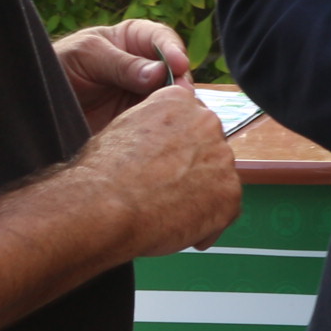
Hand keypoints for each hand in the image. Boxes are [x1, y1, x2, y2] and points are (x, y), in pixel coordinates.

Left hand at [53, 19, 192, 130]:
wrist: (35, 102)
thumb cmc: (59, 65)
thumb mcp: (87, 55)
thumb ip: (122, 64)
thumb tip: (160, 72)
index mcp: (134, 40)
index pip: (162, 40)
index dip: (174, 51)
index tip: (179, 65)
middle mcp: (145, 67)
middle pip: (175, 72)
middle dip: (180, 82)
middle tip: (181, 95)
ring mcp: (142, 96)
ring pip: (171, 100)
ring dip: (175, 107)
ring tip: (176, 116)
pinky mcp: (137, 122)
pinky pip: (156, 123)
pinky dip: (163, 127)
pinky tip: (162, 131)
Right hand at [74, 84, 242, 256]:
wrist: (104, 207)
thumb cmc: (101, 173)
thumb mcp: (121, 128)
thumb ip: (149, 126)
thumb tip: (155, 138)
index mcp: (179, 101)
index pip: (189, 118)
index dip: (176, 145)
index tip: (164, 162)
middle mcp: (207, 123)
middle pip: (207, 147)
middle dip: (191, 168)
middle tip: (165, 190)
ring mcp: (222, 158)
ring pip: (217, 179)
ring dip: (199, 195)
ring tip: (166, 213)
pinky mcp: (230, 193)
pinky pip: (223, 210)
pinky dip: (206, 223)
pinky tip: (178, 230)